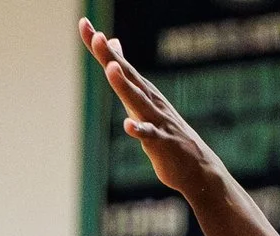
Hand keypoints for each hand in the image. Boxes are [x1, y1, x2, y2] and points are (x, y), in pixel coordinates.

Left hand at [80, 21, 222, 197]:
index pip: (118, 64)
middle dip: (110, 57)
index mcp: (142, 92)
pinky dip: (139, 130)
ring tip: (111, 69)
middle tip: (96, 36)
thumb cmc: (166, 134)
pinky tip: (127, 126)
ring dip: (124, 86)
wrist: (196, 168)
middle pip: (127, 76)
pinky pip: (149, 136)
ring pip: (137, 101)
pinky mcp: (162, 144)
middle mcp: (149, 101)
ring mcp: (157, 121)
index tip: (83, 23)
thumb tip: (113, 44)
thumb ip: (125, 77)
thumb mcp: (142, 102)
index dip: (100, 47)